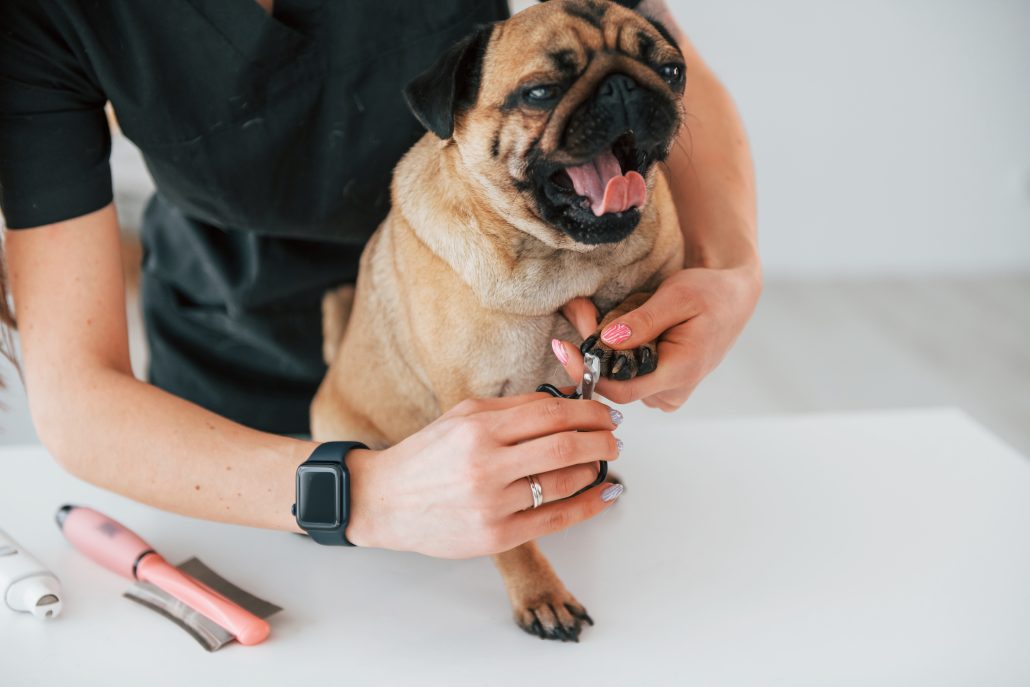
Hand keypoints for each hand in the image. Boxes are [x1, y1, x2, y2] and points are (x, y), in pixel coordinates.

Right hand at [344, 391, 623, 557]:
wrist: (385, 500)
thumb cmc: (426, 455)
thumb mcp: (463, 416)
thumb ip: (513, 408)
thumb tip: (566, 402)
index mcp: (479, 428)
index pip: (551, 414)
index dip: (589, 411)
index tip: (605, 412)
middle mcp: (486, 465)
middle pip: (565, 448)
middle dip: (601, 440)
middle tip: (614, 436)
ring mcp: (492, 504)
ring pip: (563, 483)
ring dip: (594, 469)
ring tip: (602, 461)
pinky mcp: (495, 537)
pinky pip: (555, 520)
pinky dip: (588, 505)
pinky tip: (605, 493)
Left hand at [553, 265, 760, 410]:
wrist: (732, 298)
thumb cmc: (710, 293)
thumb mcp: (677, 296)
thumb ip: (643, 321)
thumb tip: (607, 340)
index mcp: (680, 372)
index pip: (620, 389)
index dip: (587, 371)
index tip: (563, 348)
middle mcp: (672, 392)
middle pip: (613, 381)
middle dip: (594, 346)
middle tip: (581, 308)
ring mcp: (665, 392)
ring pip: (617, 375)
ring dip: (608, 345)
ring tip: (624, 310)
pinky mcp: (659, 385)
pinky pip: (626, 372)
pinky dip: (619, 349)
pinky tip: (630, 326)